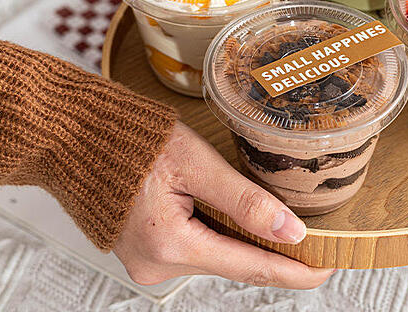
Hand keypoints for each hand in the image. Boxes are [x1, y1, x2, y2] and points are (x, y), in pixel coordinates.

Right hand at [114, 121, 333, 288]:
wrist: (81, 137)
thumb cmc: (134, 140)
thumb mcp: (197, 163)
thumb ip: (244, 201)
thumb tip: (291, 231)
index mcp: (169, 244)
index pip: (249, 267)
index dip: (293, 271)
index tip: (326, 270)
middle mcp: (157, 264)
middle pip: (233, 263)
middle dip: (274, 253)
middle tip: (315, 241)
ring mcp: (149, 260)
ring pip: (216, 255)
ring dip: (246, 240)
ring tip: (277, 222)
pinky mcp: (147, 249)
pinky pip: (196, 247)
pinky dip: (221, 235)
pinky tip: (236, 217)